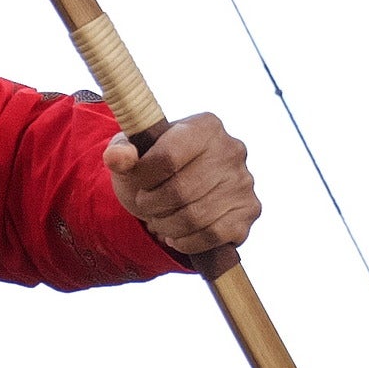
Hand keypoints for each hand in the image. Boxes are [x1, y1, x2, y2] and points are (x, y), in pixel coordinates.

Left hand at [109, 111, 259, 269]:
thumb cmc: (154, 168)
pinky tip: (177, 234)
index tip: (136, 181)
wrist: (178, 191)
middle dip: (153, 205)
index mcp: (206, 126)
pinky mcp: (250, 210)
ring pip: (196, 217)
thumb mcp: (132, 155)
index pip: (168, 157)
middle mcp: (233, 149)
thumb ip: (120, 152)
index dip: (144, 176)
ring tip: (159, 219)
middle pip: (181, 191)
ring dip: (167, 225)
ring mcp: (244, 181)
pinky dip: (187, 241)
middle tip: (146, 205)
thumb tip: (118, 158)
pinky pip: (213, 235)